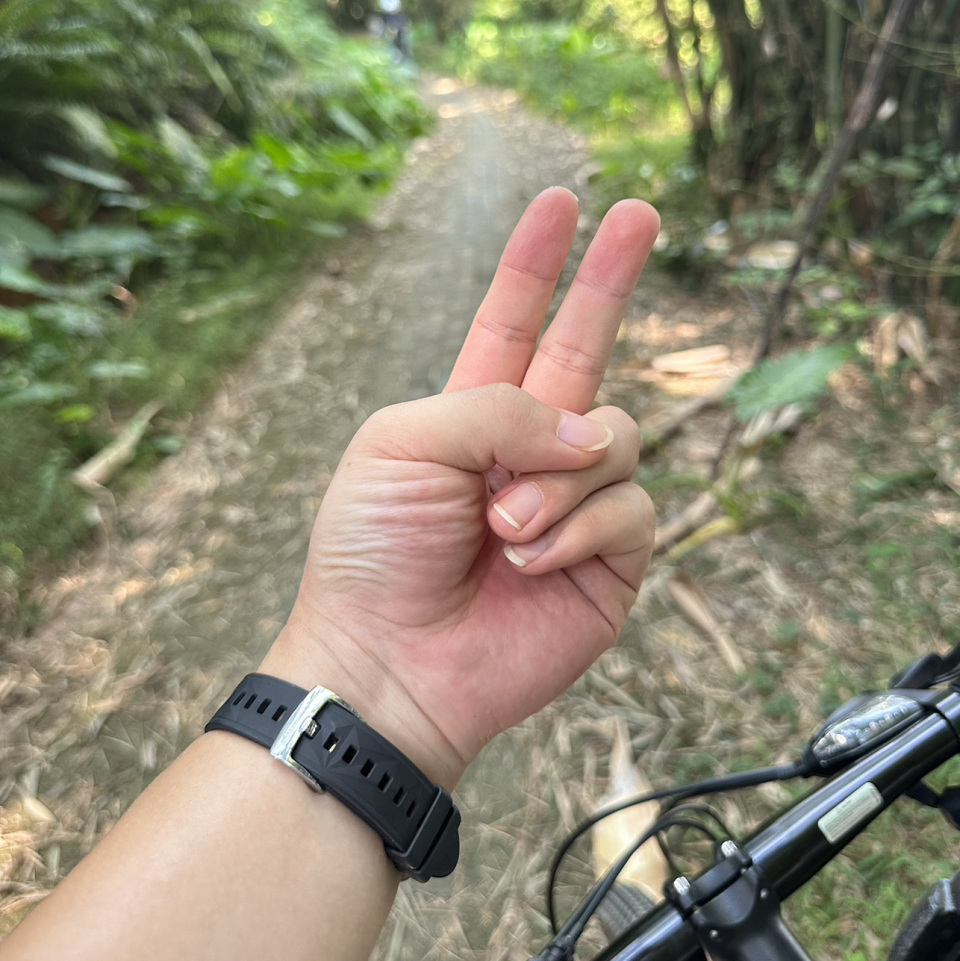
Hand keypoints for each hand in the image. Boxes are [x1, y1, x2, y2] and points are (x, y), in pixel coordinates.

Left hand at [262, 188, 659, 787]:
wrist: (389, 662)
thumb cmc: (375, 552)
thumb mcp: (405, 444)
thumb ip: (498, 406)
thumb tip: (589, 430)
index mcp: (473, 412)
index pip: (513, 320)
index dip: (535, 263)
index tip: (560, 202)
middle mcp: (530, 448)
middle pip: (588, 346)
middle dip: (610, 277)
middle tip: (641, 210)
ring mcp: (573, 501)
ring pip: (614, 437)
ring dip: (556, 480)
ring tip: (502, 527)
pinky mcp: (609, 558)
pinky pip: (630, 507)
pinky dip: (578, 528)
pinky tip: (529, 560)